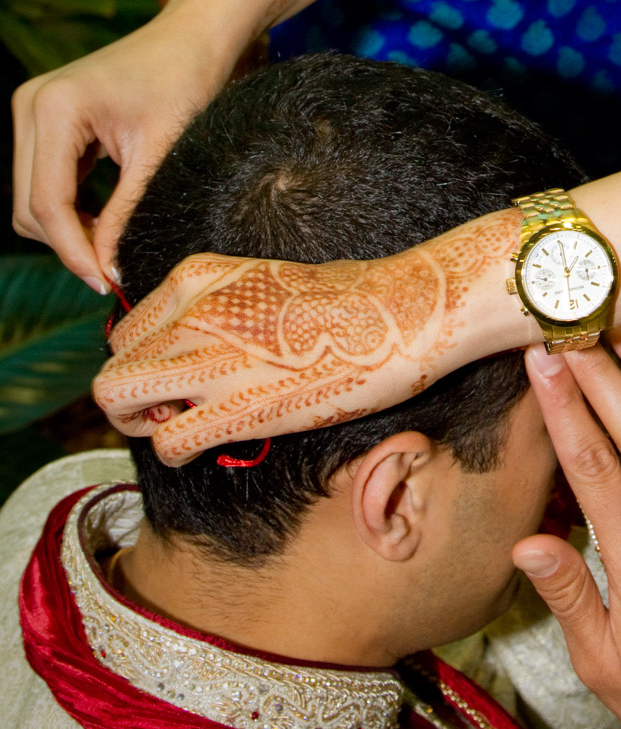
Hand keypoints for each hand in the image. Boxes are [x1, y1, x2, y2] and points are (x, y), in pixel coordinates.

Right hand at [11, 2, 240, 289]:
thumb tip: (108, 268)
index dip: (73, 251)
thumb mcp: (160, 151)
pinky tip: (103, 218)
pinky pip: (42, 180)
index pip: (47, 202)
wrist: (192, 38)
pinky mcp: (42, 119)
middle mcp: (30, 106)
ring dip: (66, 228)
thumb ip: (127, 211)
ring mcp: (31, 111)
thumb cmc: (185, 80)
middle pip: (29, 206)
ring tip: (113, 241)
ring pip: (30, 198)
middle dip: (67, 243)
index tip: (105, 282)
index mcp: (55, 108)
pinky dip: (69, 207)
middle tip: (113, 269)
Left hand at [92, 211, 529, 463]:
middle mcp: (190, 313)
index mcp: (197, 277)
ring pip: (118, 401)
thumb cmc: (348, 300)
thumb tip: (197, 345)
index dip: (146, 364)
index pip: (126, 331)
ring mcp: (209, 359)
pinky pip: (166, 443)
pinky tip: (213, 444)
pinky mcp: (235, 407)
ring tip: (188, 426)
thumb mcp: (265, 281)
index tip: (181, 379)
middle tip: (177, 410)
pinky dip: (179, 452)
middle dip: (134, 401)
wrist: (400, 313)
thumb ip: (218, 306)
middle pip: (112, 371)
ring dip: (145, 425)